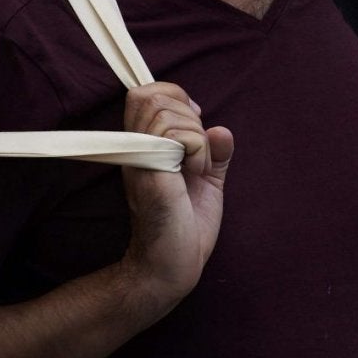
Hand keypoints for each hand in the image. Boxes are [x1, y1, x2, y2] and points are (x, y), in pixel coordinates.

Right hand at [118, 82, 232, 310]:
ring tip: (196, 168)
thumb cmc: (187, 223)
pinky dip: (200, 150)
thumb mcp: (207, 179)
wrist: (173, 264)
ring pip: (166, 111)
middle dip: (187, 112)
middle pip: (152, 94)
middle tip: (197, 151)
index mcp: (145, 147)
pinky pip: (179, 136)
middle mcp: (135, 150)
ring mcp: (139, 160)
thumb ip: (216, 152)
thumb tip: (222, 128)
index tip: (195, 126)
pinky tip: (195, 175)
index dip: (175, 97)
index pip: (147, 93)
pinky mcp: (150, 174)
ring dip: (196, 135)